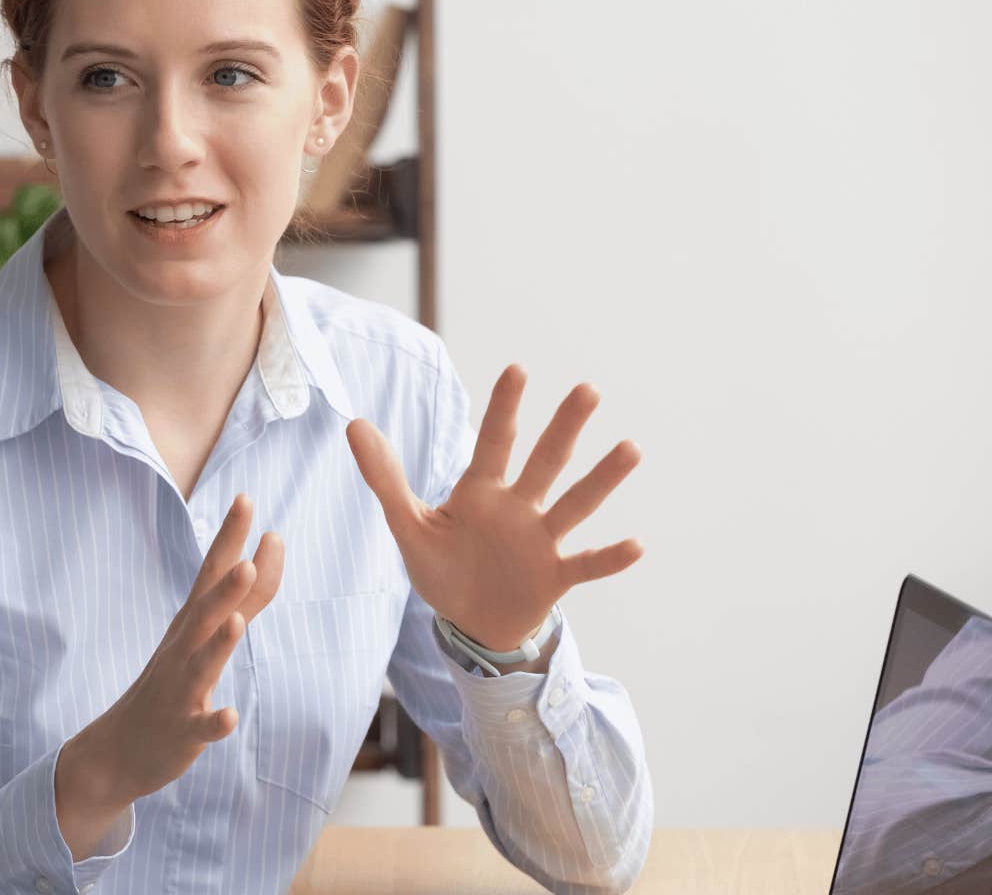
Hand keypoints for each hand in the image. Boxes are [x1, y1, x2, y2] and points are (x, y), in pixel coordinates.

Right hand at [55, 494, 282, 856]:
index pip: (211, 573)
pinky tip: (229, 716)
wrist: (119, 749)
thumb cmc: (171, 685)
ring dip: (220, 643)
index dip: (229, 538)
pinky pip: (199, 727)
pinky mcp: (181, 731)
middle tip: (252, 549)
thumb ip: (245, 596)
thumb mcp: (206, 636)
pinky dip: (214, 722)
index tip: (246, 499)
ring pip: (201, 663)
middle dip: (228, 583)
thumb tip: (271, 548)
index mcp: (190, 625)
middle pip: (205, 611)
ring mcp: (179, 691)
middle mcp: (182, 650)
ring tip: (237, 620)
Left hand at [346, 364, 642, 651]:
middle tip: (588, 390)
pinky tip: (637, 544)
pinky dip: (609, 558)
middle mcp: (518, 507)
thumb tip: (354, 423)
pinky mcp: (554, 577)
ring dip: (601, 479)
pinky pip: (586, 564)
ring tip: (630, 447)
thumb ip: (385, 478)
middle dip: (564, 427)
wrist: (468, 623)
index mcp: (481, 491)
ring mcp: (540, 541)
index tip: (517, 369)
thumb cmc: (442, 568)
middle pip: (544, 461)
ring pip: (574, 504)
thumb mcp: (408, 525)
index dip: (504, 408)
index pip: (493, 442)